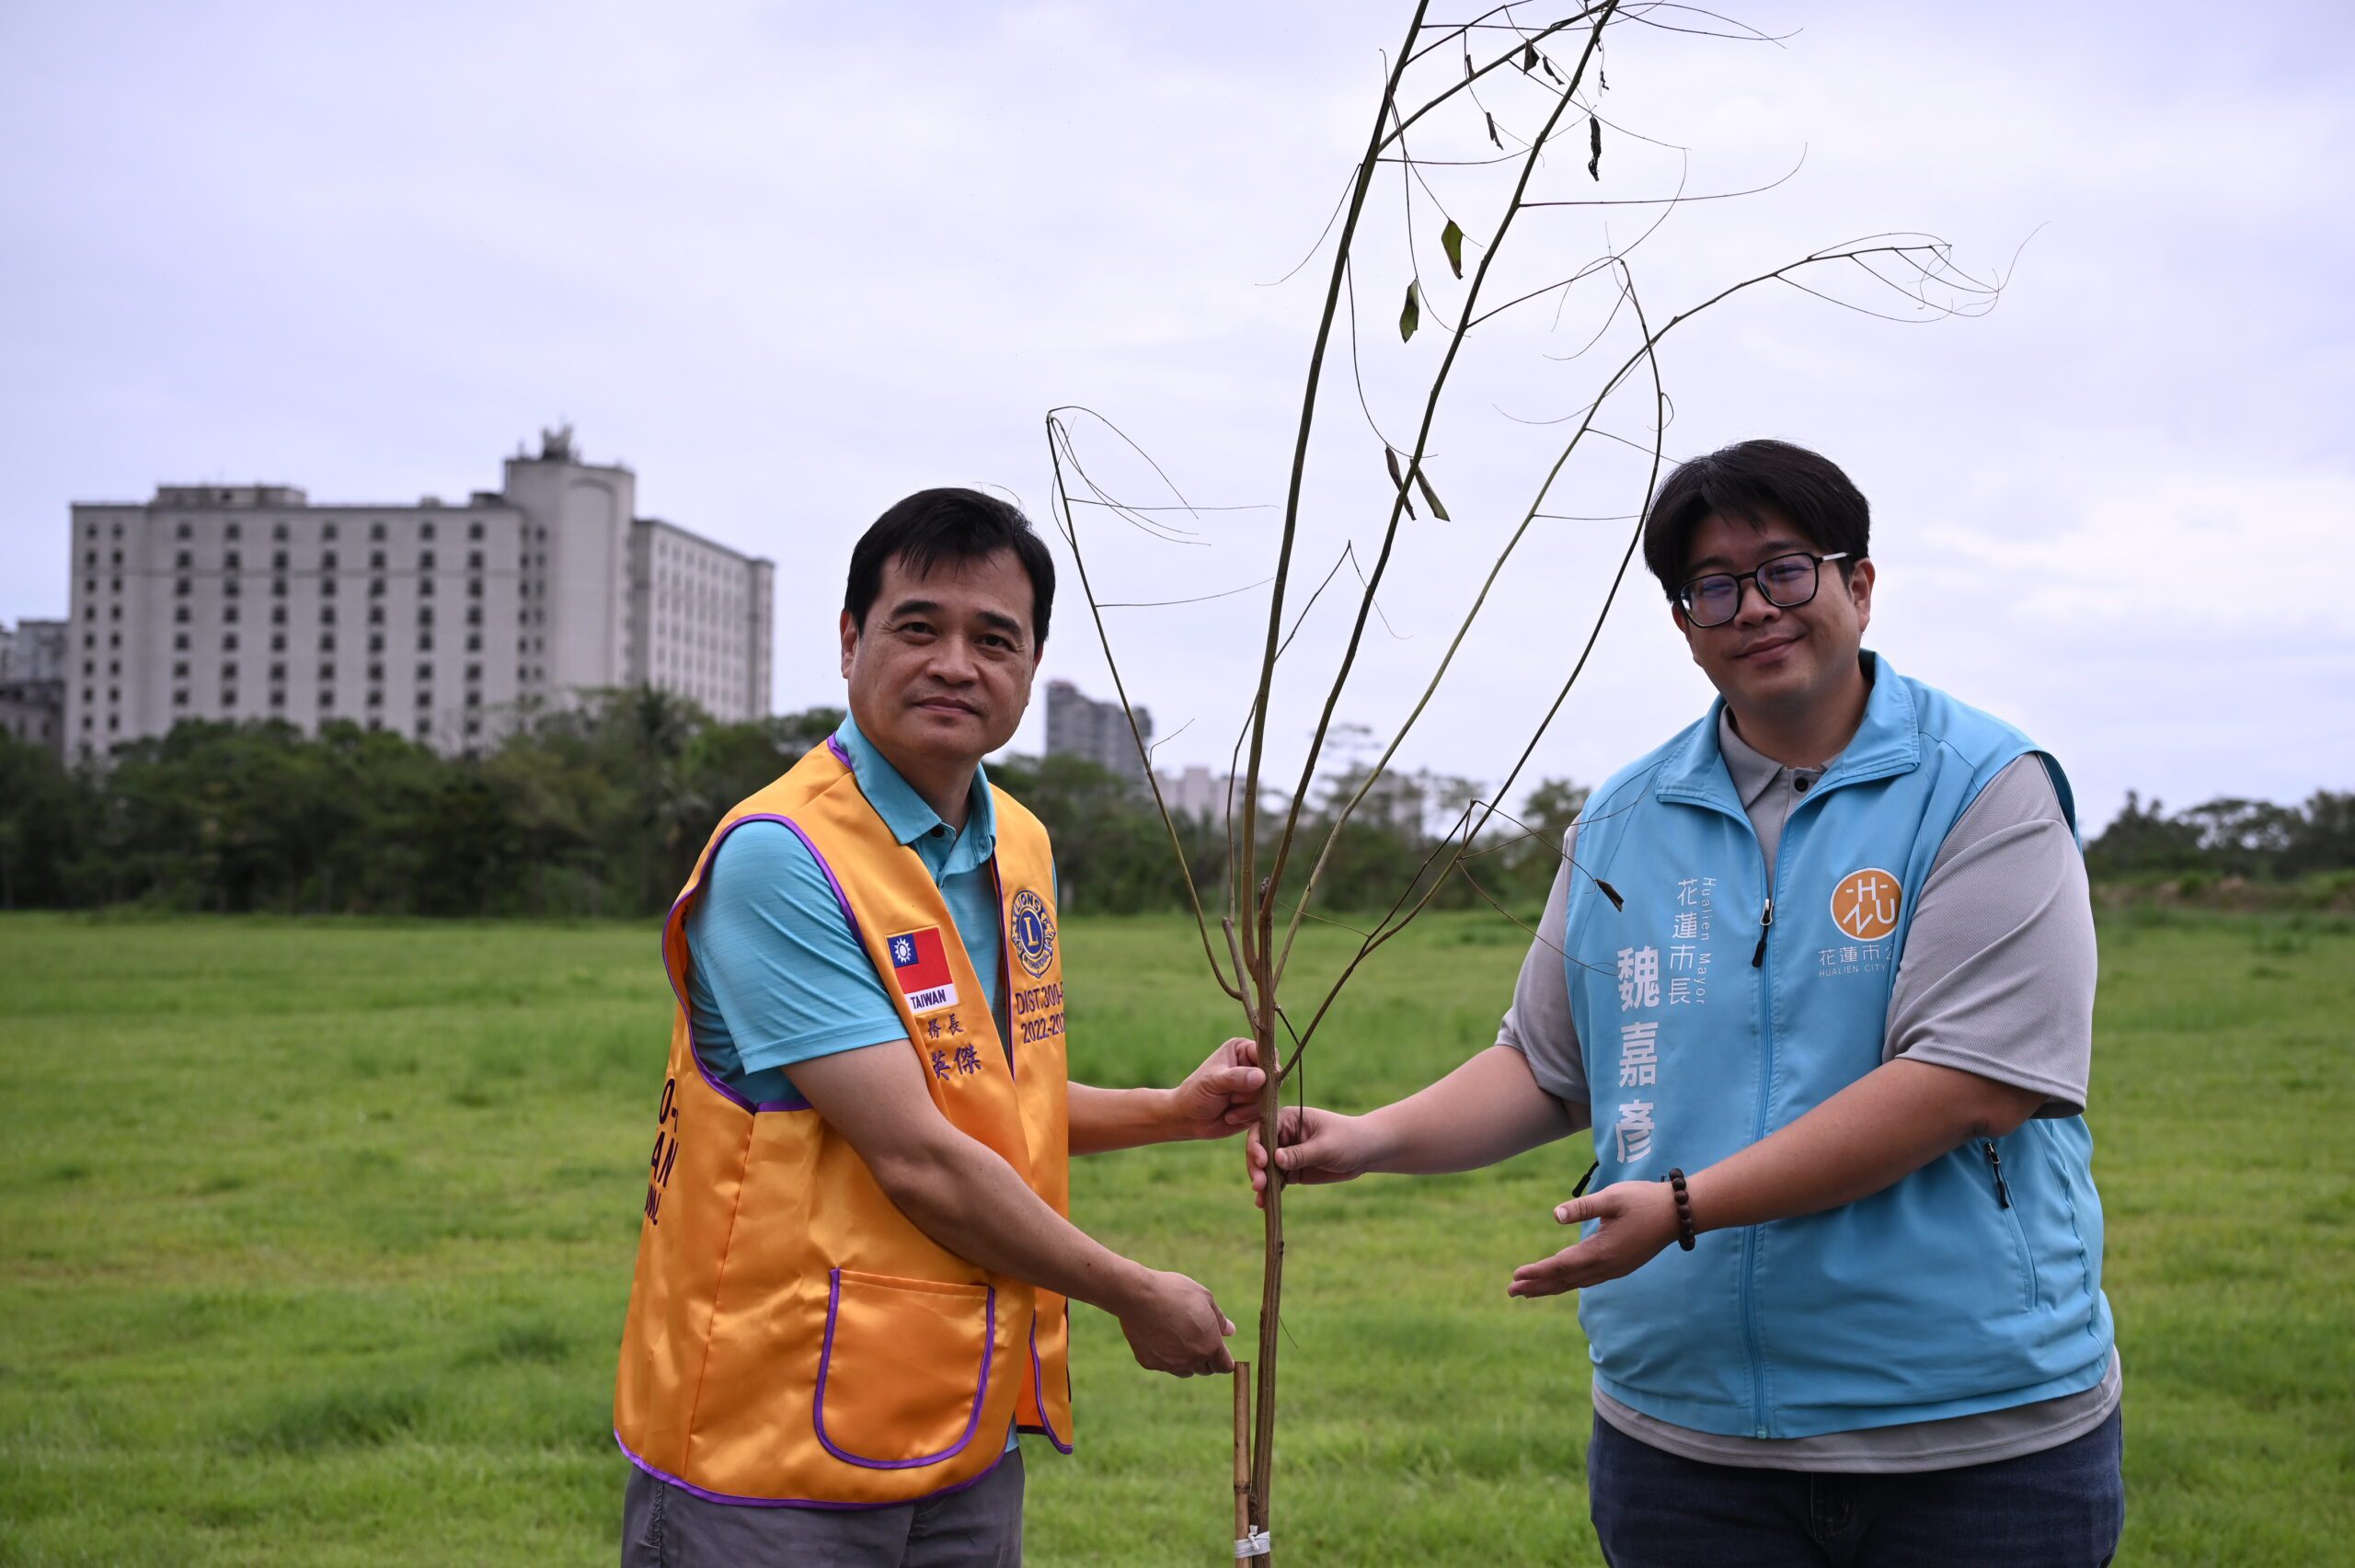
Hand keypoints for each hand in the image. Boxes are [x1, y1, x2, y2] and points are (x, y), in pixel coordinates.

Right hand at [1114, 1268, 1235, 1377]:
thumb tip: (1230, 1332)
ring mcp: (1169, 1365)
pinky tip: (1159, 1336)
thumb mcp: (1204, 1298)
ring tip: (1178, 1336)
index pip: (1225, 1366)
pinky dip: (1165, 1355)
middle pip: (1205, 1370)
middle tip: (1197, 1337)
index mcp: (1209, 1346)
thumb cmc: (1175, 1292)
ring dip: (1187, 1360)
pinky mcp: (1150, 1363)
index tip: (1219, 1349)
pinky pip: (1163, 1365)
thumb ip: (1219, 1319)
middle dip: (1206, 1358)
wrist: (1138, 1295)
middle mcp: (1191, 1361)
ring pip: (1185, 1370)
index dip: (1224, 1359)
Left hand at [1167, 1036, 1267, 1141]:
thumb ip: (1236, 1077)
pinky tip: (1230, 1115)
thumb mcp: (1213, 1082)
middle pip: (1272, 1077)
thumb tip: (1262, 1076)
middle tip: (1231, 1096)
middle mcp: (1252, 1066)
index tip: (1261, 1080)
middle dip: (1253, 1091)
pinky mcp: (1257, 1105)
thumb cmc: (1196, 1093)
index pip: (1266, 1052)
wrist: (1188, 1119)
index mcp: (1241, 1050)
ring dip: (1248, 1106)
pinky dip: (1247, 1116)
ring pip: (1268, 1096)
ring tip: (1228, 1104)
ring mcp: (1256, 1087)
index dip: (1268, 1066)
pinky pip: (1264, 1112)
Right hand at [1245, 1105, 1374, 1207]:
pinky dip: (1269, 1192)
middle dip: (1256, 1167)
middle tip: (1259, 1184)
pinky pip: (1276, 1181)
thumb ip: (1300, 1154)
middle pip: (1260, 1150)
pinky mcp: (1292, 1171)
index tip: (1262, 1162)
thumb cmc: (1348, 1140)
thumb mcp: (1325, 1146)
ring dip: (1260, 1182)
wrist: (1366, 1152)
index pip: (1263, 1129)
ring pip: (1265, 1168)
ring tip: (1261, 1198)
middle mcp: (1283, 1135)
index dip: (1257, 1145)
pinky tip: (1263, 1204)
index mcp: (1289, 1119)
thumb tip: (1275, 1159)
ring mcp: (1286, 1154)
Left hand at [1507, 1179, 1680, 1298]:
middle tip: (1510, 1291)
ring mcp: (1615, 1270)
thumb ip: (1583, 1207)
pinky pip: (1587, 1280)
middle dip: (1537, 1286)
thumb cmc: (1644, 1200)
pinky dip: (1568, 1283)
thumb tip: (1555, 1215)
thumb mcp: (1613, 1198)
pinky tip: (1559, 1282)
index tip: (1516, 1275)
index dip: (1537, 1271)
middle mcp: (1607, 1267)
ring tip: (1527, 1291)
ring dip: (1550, 1287)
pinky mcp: (1620, 1267)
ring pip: (1575, 1283)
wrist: (1678, 1214)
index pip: (1561, 1266)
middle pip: (1565, 1281)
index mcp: (1602, 1252)